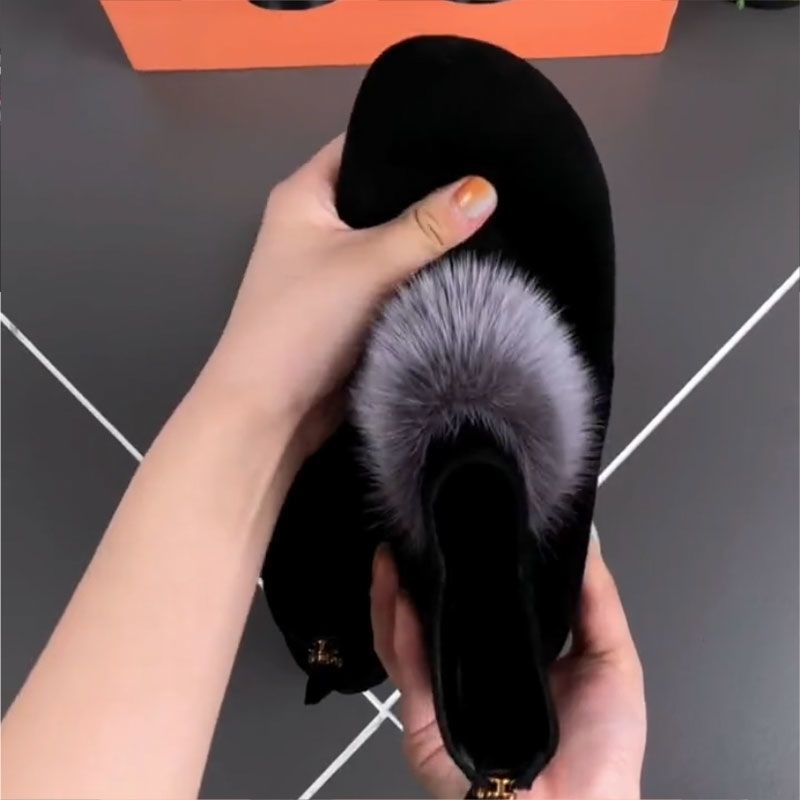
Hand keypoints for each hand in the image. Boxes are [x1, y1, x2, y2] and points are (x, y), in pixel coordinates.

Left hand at [199, 134, 496, 455]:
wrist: (270, 413)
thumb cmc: (303, 321)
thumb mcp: (367, 265)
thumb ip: (428, 227)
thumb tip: (485, 190)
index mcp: (304, 194)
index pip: (364, 144)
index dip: (413, 136)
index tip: (473, 133)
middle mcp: (317, 225)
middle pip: (384, 194)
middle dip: (432, 192)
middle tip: (494, 178)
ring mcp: (334, 269)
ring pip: (394, 241)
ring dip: (431, 240)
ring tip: (496, 215)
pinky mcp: (352, 307)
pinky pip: (396, 279)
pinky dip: (424, 276)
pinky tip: (470, 264)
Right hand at [370, 536, 646, 799]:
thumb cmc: (602, 749)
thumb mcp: (612, 662)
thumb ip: (597, 601)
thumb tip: (585, 537)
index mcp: (512, 654)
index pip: (480, 601)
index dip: (467, 565)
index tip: (462, 522)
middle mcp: (472, 667)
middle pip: (435, 613)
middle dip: (418, 573)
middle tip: (413, 529)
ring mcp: (444, 691)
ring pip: (406, 635)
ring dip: (393, 594)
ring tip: (390, 553)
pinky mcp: (423, 716)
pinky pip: (405, 666)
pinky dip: (396, 629)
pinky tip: (396, 593)